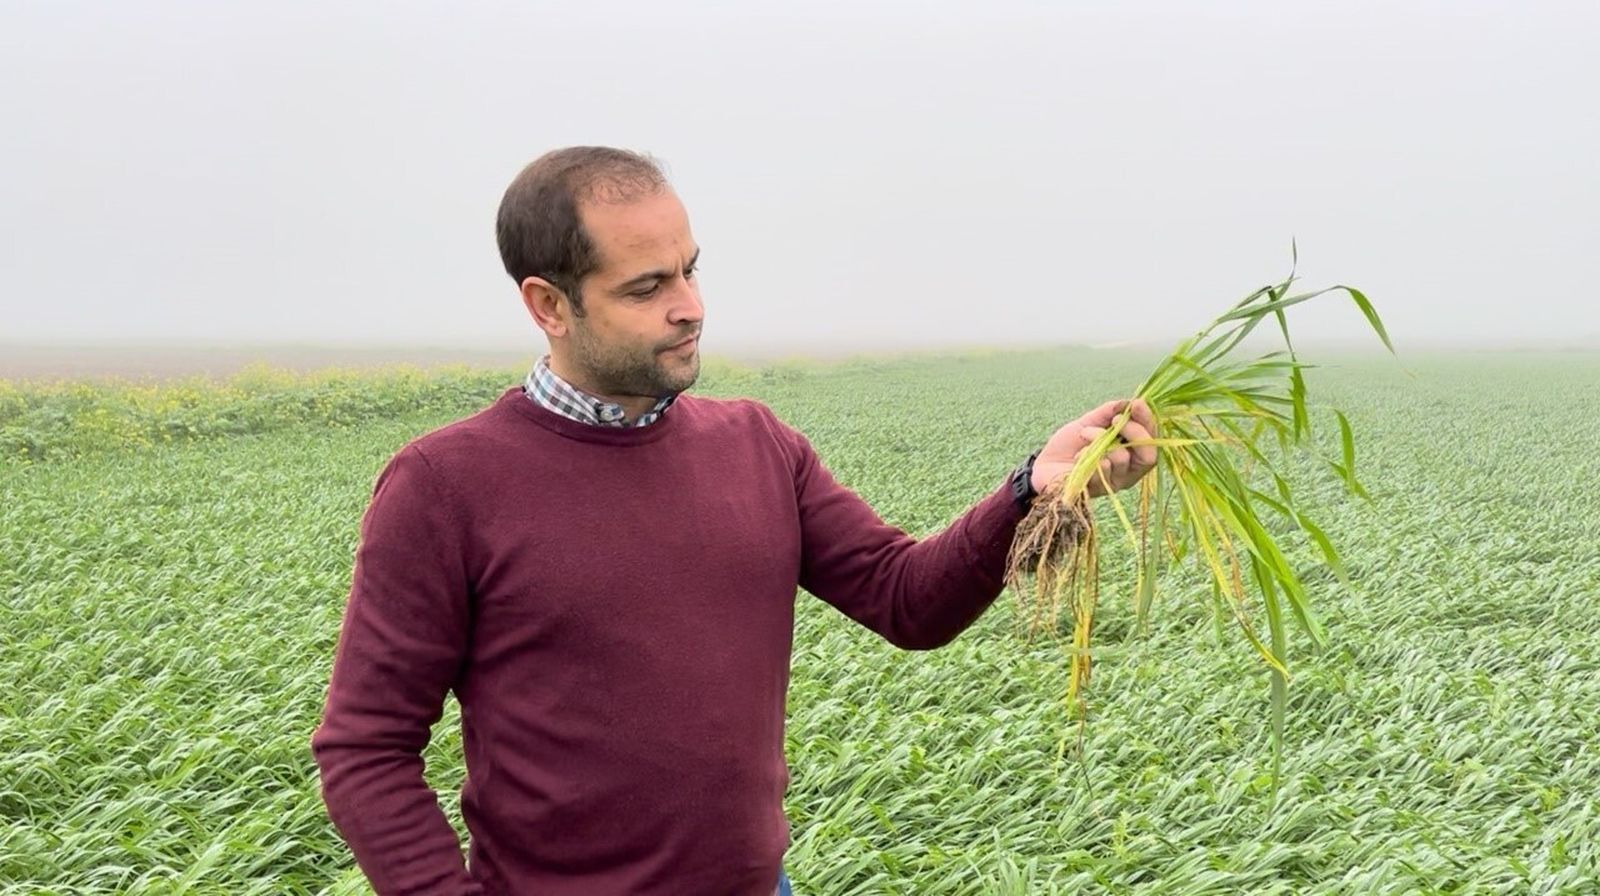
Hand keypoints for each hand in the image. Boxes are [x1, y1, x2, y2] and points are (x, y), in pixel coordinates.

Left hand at [1032, 399, 1157, 497]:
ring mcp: (1113, 482)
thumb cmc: (1069, 445)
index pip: (1152, 440)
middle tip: (1115, 420)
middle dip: (1134, 432)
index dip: (1148, 421)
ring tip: (1084, 434)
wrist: (1042, 464)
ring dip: (1101, 439)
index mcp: (1131, 453)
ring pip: (1122, 458)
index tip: (1137, 404)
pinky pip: (1102, 470)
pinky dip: (1088, 455)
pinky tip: (1077, 456)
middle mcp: (1128, 471)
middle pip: (1148, 455)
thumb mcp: (1089, 422)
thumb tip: (1128, 402)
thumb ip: (1108, 412)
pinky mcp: (1097, 490)